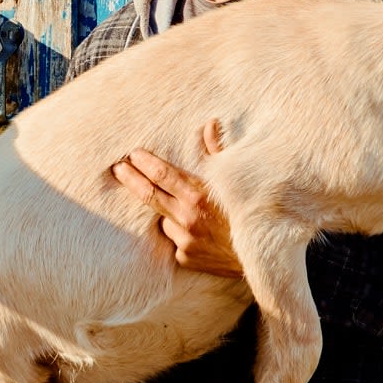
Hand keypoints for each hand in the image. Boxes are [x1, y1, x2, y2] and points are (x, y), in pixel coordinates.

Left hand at [111, 119, 242, 277]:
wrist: (266, 255)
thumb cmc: (252, 213)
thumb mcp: (238, 179)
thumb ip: (219, 152)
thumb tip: (210, 124)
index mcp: (199, 195)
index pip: (161, 175)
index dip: (143, 163)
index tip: (131, 155)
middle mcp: (188, 218)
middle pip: (149, 194)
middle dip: (130, 179)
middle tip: (117, 168)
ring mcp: (185, 240)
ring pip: (164, 220)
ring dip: (166, 213)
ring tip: (182, 210)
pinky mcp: (186, 258)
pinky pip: (175, 241)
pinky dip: (179, 234)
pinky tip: (196, 233)